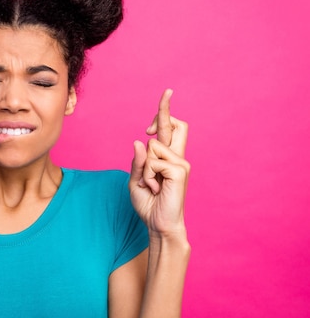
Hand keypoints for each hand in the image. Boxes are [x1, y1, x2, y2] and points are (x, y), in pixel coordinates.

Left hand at [129, 89, 189, 236]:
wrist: (158, 223)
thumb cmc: (148, 203)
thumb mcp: (136, 180)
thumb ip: (138, 161)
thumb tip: (140, 140)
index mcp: (168, 158)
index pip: (170, 129)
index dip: (166, 112)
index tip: (167, 93)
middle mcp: (177, 157)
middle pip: (175, 125)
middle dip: (164, 111)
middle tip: (165, 98)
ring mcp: (180, 163)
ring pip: (152, 147)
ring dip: (144, 168)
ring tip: (151, 185)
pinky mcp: (180, 171)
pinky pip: (153, 162)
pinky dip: (147, 176)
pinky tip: (155, 188)